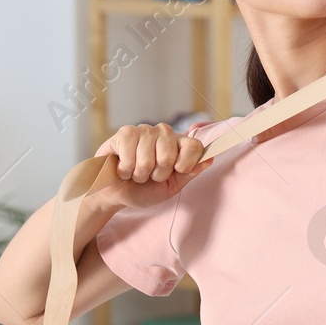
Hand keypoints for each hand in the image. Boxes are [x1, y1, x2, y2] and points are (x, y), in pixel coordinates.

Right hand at [92, 122, 213, 210]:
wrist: (116, 194)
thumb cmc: (145, 190)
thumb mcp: (172, 186)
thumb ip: (190, 173)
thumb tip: (209, 159)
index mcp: (179, 144)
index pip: (194, 146)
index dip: (186, 164)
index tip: (176, 172)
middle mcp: (164, 132)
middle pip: (169, 155)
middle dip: (158, 174)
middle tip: (150, 176)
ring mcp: (144, 130)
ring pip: (148, 159)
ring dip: (140, 174)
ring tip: (136, 173)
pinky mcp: (124, 133)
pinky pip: (129, 157)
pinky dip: (125, 170)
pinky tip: (123, 168)